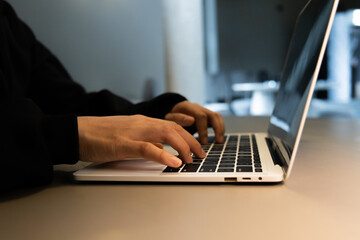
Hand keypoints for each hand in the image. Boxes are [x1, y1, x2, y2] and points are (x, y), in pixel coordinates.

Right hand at [77, 115, 205, 166]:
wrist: (77, 131)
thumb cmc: (101, 134)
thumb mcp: (128, 136)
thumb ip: (146, 141)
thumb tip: (161, 151)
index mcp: (143, 122)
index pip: (171, 125)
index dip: (188, 135)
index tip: (198, 146)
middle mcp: (142, 124)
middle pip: (174, 128)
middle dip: (191, 141)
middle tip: (201, 155)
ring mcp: (133, 132)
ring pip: (165, 134)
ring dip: (183, 147)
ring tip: (192, 159)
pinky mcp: (123, 144)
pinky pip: (147, 148)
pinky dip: (162, 155)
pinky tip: (174, 162)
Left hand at [165, 101, 224, 143]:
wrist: (173, 110)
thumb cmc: (171, 116)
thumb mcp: (168, 118)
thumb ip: (178, 118)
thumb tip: (192, 120)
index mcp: (188, 107)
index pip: (200, 116)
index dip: (203, 129)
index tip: (203, 142)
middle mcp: (198, 107)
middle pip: (212, 115)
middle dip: (216, 129)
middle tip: (217, 142)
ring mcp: (204, 110)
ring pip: (217, 116)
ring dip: (220, 128)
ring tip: (220, 141)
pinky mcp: (207, 115)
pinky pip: (217, 119)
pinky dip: (220, 128)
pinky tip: (219, 138)